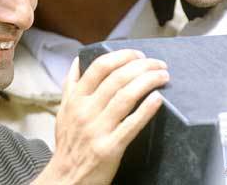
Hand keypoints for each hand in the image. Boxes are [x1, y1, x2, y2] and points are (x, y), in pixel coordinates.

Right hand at [33, 49, 167, 184]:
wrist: (66, 178)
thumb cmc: (68, 144)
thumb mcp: (63, 111)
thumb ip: (70, 85)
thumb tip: (76, 61)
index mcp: (76, 99)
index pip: (99, 67)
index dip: (122, 56)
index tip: (138, 54)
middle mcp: (86, 110)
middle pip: (117, 78)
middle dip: (141, 66)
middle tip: (158, 64)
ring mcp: (98, 129)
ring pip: (126, 96)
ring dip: (148, 82)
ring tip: (163, 76)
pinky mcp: (110, 147)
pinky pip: (131, 125)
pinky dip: (146, 110)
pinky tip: (157, 99)